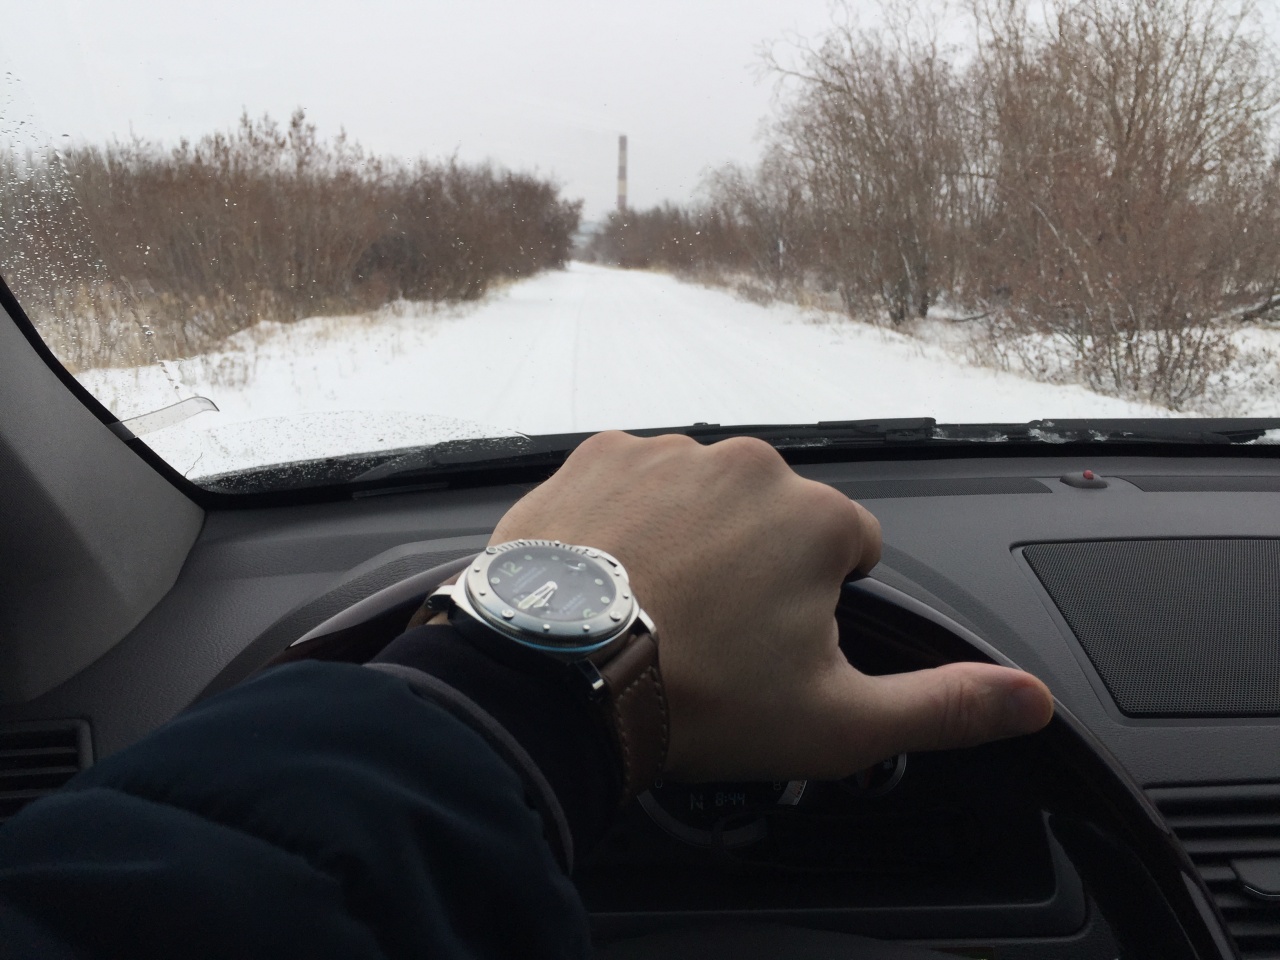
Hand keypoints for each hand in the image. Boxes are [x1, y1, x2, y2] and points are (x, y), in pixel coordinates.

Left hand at [492, 431, 1053, 780]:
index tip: (772, 646)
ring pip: (703, 497)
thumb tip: (1030, 699)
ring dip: (692, 538)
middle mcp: (746, 465)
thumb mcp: (837, 724)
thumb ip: (946, 706)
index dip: (816, 604)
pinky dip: (629, 519)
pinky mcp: (597, 456)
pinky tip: (612, 574)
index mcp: (814, 518)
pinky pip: (634, 482)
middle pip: (773, 518)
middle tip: (711, 634)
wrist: (554, 679)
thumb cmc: (696, 699)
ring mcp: (665, 453)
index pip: (847, 549)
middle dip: (756, 567)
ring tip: (656, 606)